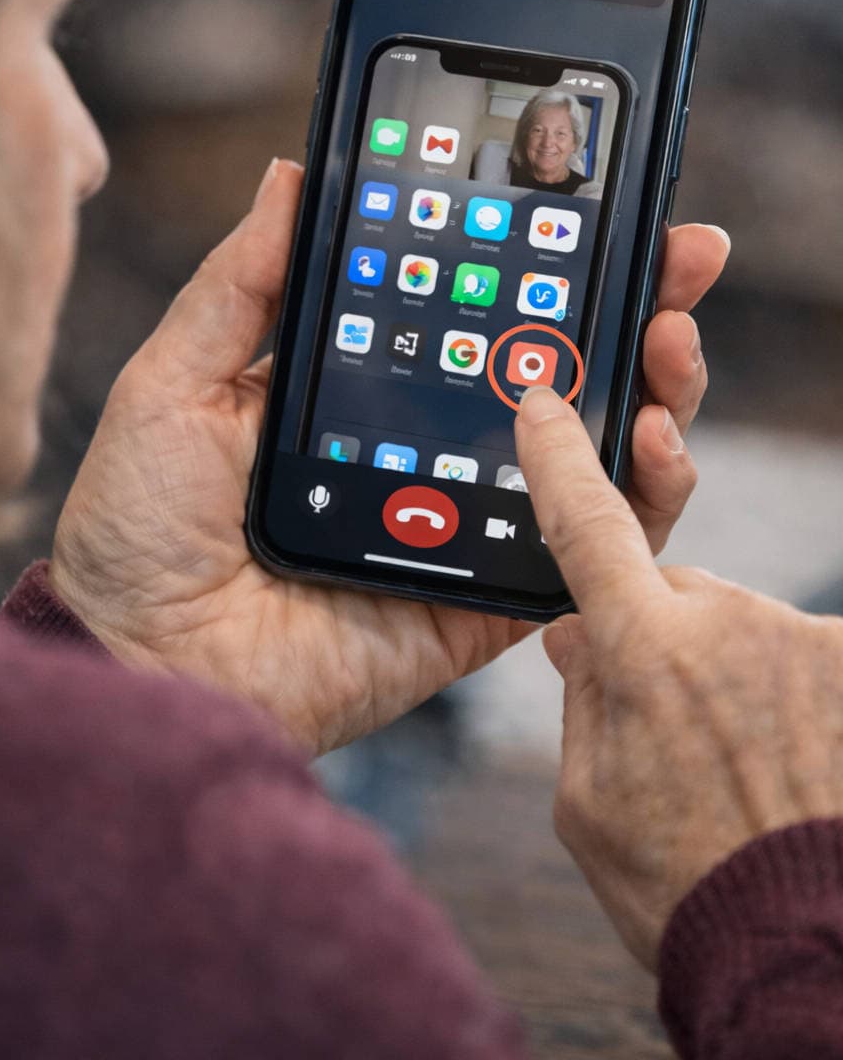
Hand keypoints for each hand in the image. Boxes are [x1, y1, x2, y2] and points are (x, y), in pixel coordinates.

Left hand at [50, 158, 726, 756]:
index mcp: (366, 386)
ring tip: (671, 339)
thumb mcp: (176, 376)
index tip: (595, 198)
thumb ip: (242, 283)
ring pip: (591, 454)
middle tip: (684, 254)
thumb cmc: (138, 522)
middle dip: (634, 306)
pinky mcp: (481, 599)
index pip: (477, 308)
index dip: (543, 257)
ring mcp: (464, 520)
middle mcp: (430, 447)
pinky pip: (581, 551)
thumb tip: (292, 175)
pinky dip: (634, 502)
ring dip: (655, 391)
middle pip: (556, 370)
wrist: (135, 656)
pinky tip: (644, 442)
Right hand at [517, 386, 842, 971]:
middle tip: (673, 734)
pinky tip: (792, 766)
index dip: (562, 459)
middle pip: (674, 594)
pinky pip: (799, 658)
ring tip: (740, 772)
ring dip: (732, 677)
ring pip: (742, 630)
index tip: (546, 402)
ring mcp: (802, 642)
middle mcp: (728, 623)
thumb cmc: (685, 884)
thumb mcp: (588, 801)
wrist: (805, 949)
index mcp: (642, 650)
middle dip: (663, 640)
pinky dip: (790, 697)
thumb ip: (582, 699)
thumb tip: (574, 637)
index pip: (589, 526)